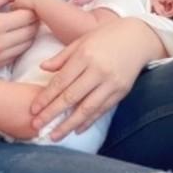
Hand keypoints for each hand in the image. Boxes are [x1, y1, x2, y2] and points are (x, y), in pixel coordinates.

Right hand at [0, 0, 39, 72]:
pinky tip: (11, 36)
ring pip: (26, 45)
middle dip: (32, 21)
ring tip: (19, 24)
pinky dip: (19, 44)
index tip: (26, 3)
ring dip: (28, 34)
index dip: (30, 8)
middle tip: (25, 12)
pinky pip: (16, 54)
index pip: (27, 17)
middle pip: (30, 32)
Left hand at [28, 16, 157, 140]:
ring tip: (54, 136)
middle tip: (37, 125)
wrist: (139, 38)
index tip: (34, 109)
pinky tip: (76, 129)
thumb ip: (62, 57)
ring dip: (69, 125)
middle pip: (71, 97)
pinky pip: (102, 110)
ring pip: (86, 108)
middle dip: (52, 114)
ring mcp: (111, 83)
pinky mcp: (122, 92)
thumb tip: (42, 68)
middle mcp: (97, 71)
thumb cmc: (106, 36)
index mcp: (84, 56)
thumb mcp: (81, 41)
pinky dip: (88, 121)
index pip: (61, 81)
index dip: (46, 97)